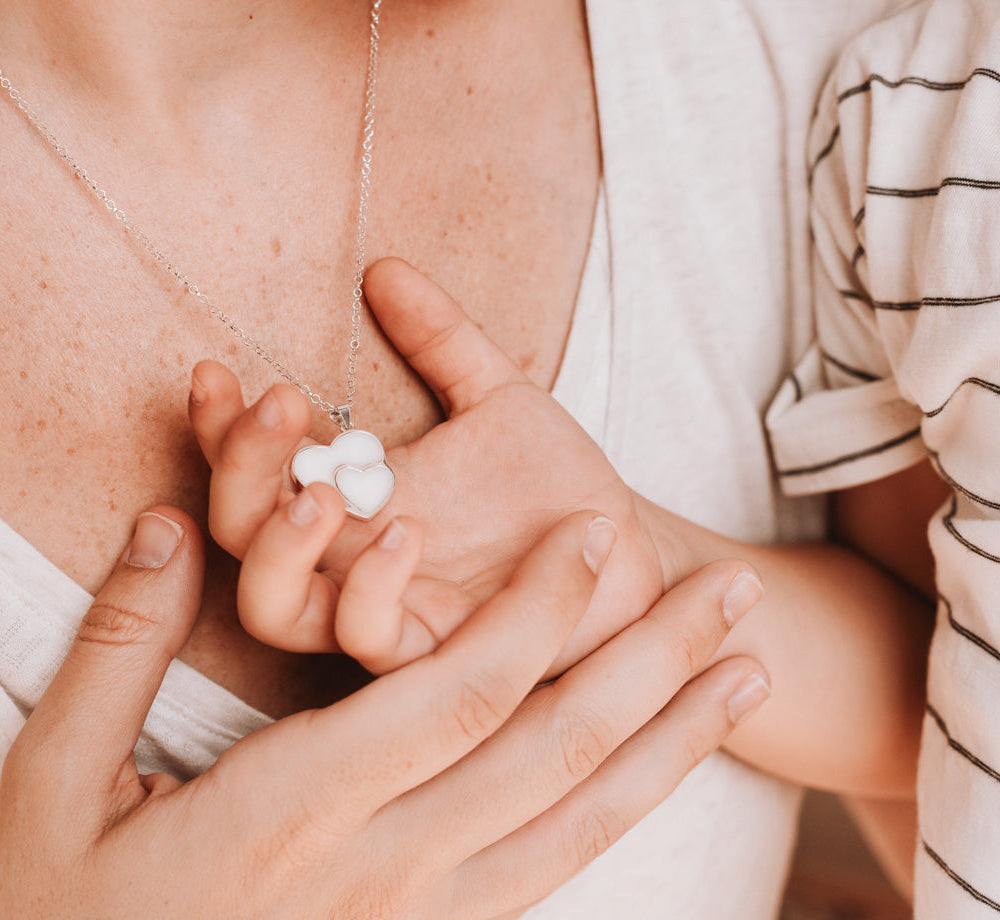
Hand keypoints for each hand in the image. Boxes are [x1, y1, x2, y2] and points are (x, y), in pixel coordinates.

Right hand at [0, 506, 767, 918]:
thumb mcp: (49, 785)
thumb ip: (121, 649)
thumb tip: (169, 526)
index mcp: (295, 810)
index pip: (456, 695)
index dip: (538, 611)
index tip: (596, 537)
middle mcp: (385, 869)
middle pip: (552, 749)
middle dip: (652, 660)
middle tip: (734, 590)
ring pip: (581, 821)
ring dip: (673, 738)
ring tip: (747, 673)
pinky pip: (553, 873)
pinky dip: (624, 812)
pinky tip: (665, 767)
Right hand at [191, 257, 674, 672]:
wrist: (622, 545)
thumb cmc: (556, 480)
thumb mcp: (498, 394)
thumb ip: (442, 337)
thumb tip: (383, 266)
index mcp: (356, 493)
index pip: (254, 468)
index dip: (220, 427)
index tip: (218, 370)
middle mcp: (353, 554)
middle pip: (239, 535)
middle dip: (237, 470)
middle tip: (275, 408)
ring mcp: (388, 604)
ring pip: (273, 607)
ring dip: (276, 545)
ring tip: (317, 488)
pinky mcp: (435, 648)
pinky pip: (368, 639)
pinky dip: (371, 589)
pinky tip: (408, 534)